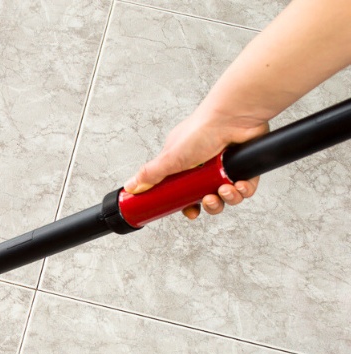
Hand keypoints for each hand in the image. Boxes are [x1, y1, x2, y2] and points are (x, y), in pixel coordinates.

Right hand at [123, 107, 268, 218]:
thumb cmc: (201, 130)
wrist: (233, 117)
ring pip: (227, 195)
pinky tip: (238, 185)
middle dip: (209, 205)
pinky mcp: (246, 166)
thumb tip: (131, 186)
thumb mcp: (170, 157)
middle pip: (207, 197)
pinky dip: (243, 190)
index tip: (189, 211)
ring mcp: (227, 166)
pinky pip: (246, 188)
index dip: (187, 204)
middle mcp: (206, 165)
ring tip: (222, 191)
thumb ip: (150, 174)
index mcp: (185, 162)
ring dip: (226, 199)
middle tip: (207, 201)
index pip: (184, 191)